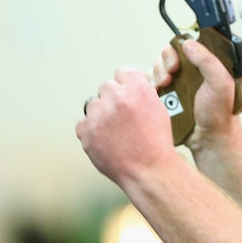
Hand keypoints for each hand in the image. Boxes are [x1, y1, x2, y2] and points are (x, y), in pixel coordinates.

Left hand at [76, 67, 174, 187]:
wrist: (148, 170)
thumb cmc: (156, 143)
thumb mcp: (158, 109)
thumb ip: (140, 93)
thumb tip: (126, 86)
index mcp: (137, 89)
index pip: (122, 72)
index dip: (125, 84)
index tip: (126, 94)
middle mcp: (117, 97)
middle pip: (106, 86)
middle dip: (112, 99)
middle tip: (121, 117)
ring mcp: (99, 114)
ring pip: (92, 105)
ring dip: (100, 114)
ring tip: (114, 131)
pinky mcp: (86, 131)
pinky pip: (82, 123)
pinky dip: (90, 131)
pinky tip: (105, 140)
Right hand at [151, 39, 236, 145]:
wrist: (209, 138)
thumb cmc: (220, 113)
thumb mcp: (220, 83)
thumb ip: (208, 61)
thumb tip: (189, 44)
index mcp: (201, 65)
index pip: (180, 47)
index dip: (173, 52)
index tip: (175, 64)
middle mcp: (186, 73)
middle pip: (164, 57)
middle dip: (162, 65)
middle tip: (168, 78)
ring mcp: (173, 86)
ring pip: (155, 71)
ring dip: (155, 76)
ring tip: (163, 87)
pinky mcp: (164, 98)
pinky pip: (149, 87)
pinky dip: (148, 87)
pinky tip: (156, 94)